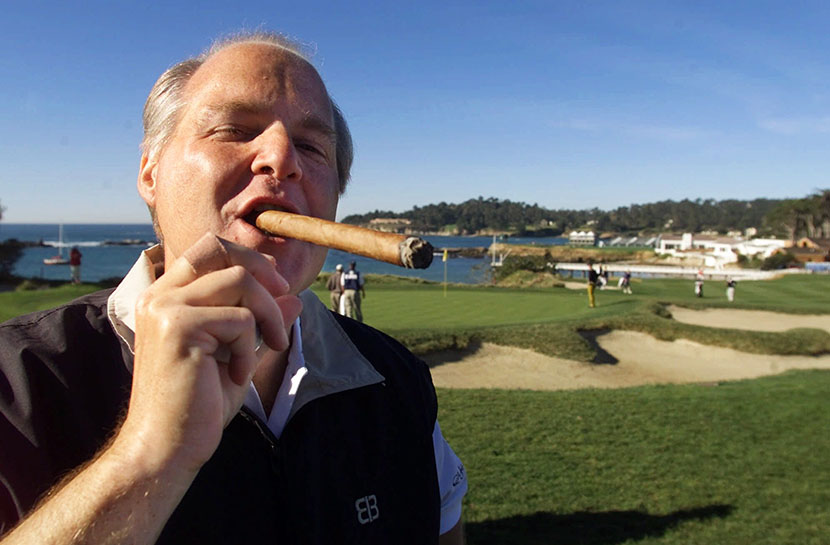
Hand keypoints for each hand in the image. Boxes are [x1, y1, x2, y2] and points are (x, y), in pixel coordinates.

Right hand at [117, 233, 301, 475]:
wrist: (166, 448)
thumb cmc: (198, 405)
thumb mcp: (239, 354)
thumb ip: (261, 322)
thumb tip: (294, 295)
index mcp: (165, 296)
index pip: (208, 249)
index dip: (247, 259)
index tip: (276, 288)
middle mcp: (159, 295)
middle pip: (219, 249)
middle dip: (262, 272)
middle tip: (284, 301)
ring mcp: (165, 308)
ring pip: (239, 280)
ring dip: (268, 314)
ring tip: (269, 347)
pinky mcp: (178, 328)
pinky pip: (241, 319)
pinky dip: (251, 349)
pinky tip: (236, 376)